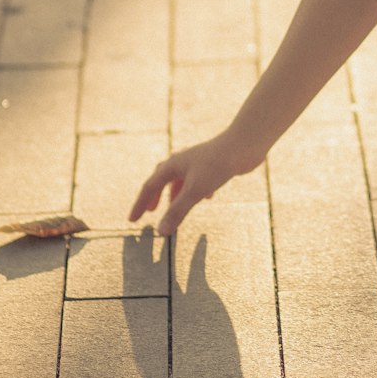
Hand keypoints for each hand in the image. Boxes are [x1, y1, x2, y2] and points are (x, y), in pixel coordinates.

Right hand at [128, 129, 264, 235]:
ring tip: (175, 207)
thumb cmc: (217, 165)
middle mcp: (181, 161)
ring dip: (175, 194)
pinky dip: (197, 189)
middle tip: (150, 211)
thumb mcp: (195, 191)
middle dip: (155, 196)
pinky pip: (198, 177)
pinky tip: (207, 197)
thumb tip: (160, 232)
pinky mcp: (212, 163)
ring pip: (180, 178)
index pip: (150, 187)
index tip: (132, 220)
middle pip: (162, 179)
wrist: (244, 145)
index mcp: (172, 165)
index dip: (140, 204)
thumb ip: (177, 211)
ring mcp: (197, 161)